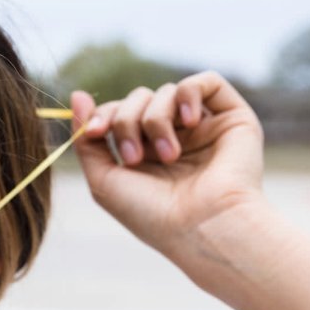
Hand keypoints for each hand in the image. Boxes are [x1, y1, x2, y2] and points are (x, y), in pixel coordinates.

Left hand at [71, 71, 266, 259]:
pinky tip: (188, 122)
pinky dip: (188, 94)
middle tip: (134, 158)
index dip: (102, 116)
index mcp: (146, 153)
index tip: (95, 132)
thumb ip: (87, 140)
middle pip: (139, 99)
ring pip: (166, 92)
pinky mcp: (231, 117)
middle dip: (127, 121)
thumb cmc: (153, 214)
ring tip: (168, 155)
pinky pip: (206, 81)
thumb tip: (77, 95)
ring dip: (155, 119)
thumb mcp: (104, 181)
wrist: (202, 228)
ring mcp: (203, 127)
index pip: (118, 114)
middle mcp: (174, 137)